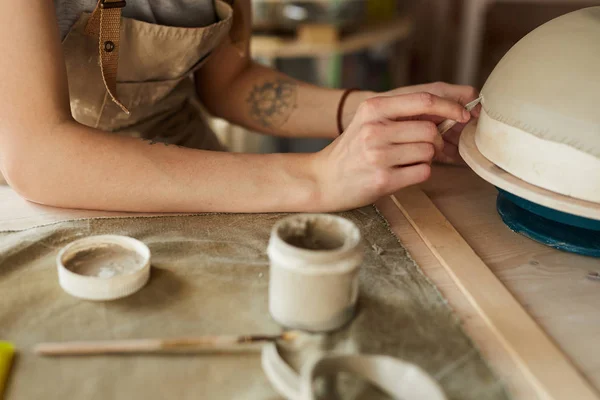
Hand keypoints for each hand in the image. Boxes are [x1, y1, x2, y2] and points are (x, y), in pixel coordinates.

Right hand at [311, 92, 470, 210]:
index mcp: (372, 109)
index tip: (463, 115)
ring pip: (428, 152)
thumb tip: (449, 110)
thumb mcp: (368, 121)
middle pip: (430, 131)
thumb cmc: (352, 150)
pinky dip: (420, 172)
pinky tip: (402, 173)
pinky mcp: (382, 180)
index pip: (424, 100)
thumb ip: (401, 112)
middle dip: (436, 141)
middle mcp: (374, 130)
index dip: (450, 107)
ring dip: (425, 158)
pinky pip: (423, 172)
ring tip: (405, 161)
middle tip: (426, 148)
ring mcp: (377, 156)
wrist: (323, 180)